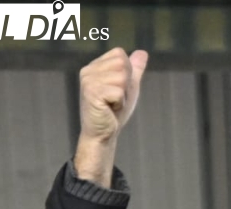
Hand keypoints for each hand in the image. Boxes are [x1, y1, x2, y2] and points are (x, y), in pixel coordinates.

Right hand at [73, 48, 148, 185]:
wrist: (103, 133)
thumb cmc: (114, 112)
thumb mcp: (128, 87)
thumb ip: (135, 69)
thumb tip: (143, 52)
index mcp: (95, 66)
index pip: (120, 54)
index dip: (127, 73)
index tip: (118, 89)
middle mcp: (88, 70)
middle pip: (122, 64)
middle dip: (126, 84)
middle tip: (116, 98)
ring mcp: (88, 80)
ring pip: (121, 77)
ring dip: (123, 95)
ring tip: (112, 103)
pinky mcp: (91, 92)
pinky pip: (118, 91)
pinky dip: (120, 102)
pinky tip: (110, 108)